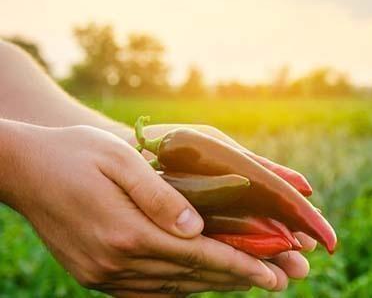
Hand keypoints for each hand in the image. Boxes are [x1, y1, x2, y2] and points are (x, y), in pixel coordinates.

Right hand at [0, 122, 286, 296]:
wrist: (21, 169)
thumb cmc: (75, 153)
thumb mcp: (119, 161)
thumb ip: (161, 196)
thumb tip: (198, 229)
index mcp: (126, 232)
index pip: (199, 256)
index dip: (241, 266)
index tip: (275, 274)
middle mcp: (116, 263)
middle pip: (192, 278)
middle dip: (240, 279)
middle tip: (281, 280)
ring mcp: (103, 274)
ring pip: (173, 288)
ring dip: (215, 286)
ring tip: (252, 282)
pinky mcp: (96, 275)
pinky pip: (149, 292)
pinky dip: (183, 288)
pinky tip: (205, 282)